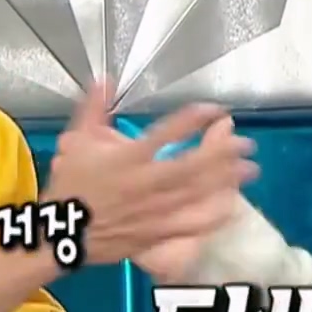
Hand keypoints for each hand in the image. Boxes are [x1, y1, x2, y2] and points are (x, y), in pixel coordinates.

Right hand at [48, 80, 257, 265]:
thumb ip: (94, 108)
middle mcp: (146, 183)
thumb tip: (106, 79)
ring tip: (249, 169)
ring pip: (196, 195)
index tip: (215, 109)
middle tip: (246, 143)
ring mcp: (154, 211)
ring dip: (226, 181)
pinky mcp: (156, 233)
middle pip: (192, 166)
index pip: (166, 133)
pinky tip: (232, 206)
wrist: (62, 232)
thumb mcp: (76, 140)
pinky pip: (191, 225)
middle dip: (222, 152)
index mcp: (128, 158)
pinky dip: (213, 215)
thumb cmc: (71, 185)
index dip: (193, 119)